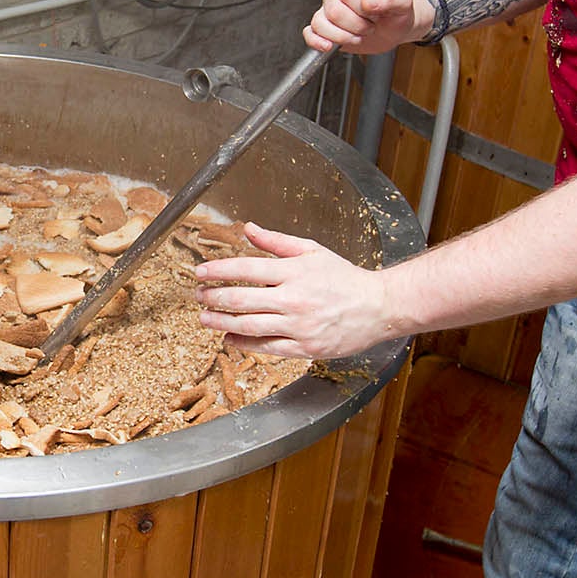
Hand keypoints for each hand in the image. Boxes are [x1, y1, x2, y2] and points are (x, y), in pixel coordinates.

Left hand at [194, 223, 389, 358]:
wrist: (379, 307)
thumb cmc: (345, 278)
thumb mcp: (313, 251)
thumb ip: (277, 242)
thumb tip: (249, 229)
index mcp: (295, 271)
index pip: (247, 268)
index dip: (219, 270)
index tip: (200, 272)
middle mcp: (295, 299)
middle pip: (242, 299)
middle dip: (213, 297)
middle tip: (197, 295)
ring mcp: (299, 326)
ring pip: (249, 326)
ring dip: (221, 321)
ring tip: (204, 317)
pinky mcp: (305, 348)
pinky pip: (267, 347)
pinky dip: (244, 343)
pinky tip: (230, 337)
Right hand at [303, 0, 428, 55]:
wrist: (395, 28)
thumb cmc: (396, 11)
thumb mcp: (403, 1)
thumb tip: (368, 2)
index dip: (361, 10)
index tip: (375, 14)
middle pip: (333, 11)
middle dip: (355, 26)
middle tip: (369, 27)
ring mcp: (327, 11)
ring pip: (320, 24)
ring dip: (343, 37)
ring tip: (358, 36)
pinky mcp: (324, 29)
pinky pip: (310, 34)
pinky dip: (317, 42)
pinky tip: (329, 46)